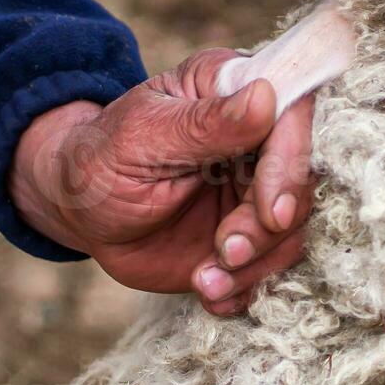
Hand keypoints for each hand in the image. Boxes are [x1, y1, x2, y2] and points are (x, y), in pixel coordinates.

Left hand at [9, 49, 315, 313]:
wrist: (83, 212)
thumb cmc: (103, 159)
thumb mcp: (143, 136)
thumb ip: (206, 122)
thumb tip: (266, 97)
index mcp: (234, 92)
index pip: (294, 117)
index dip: (291, 166)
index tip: (273, 212)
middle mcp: (258, 140)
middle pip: (302, 182)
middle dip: (267, 228)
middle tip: (224, 251)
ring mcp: (258, 190)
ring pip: (292, 230)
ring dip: (255, 264)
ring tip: (206, 279)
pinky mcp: (251, 235)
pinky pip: (271, 266)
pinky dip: (245, 288)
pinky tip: (211, 293)